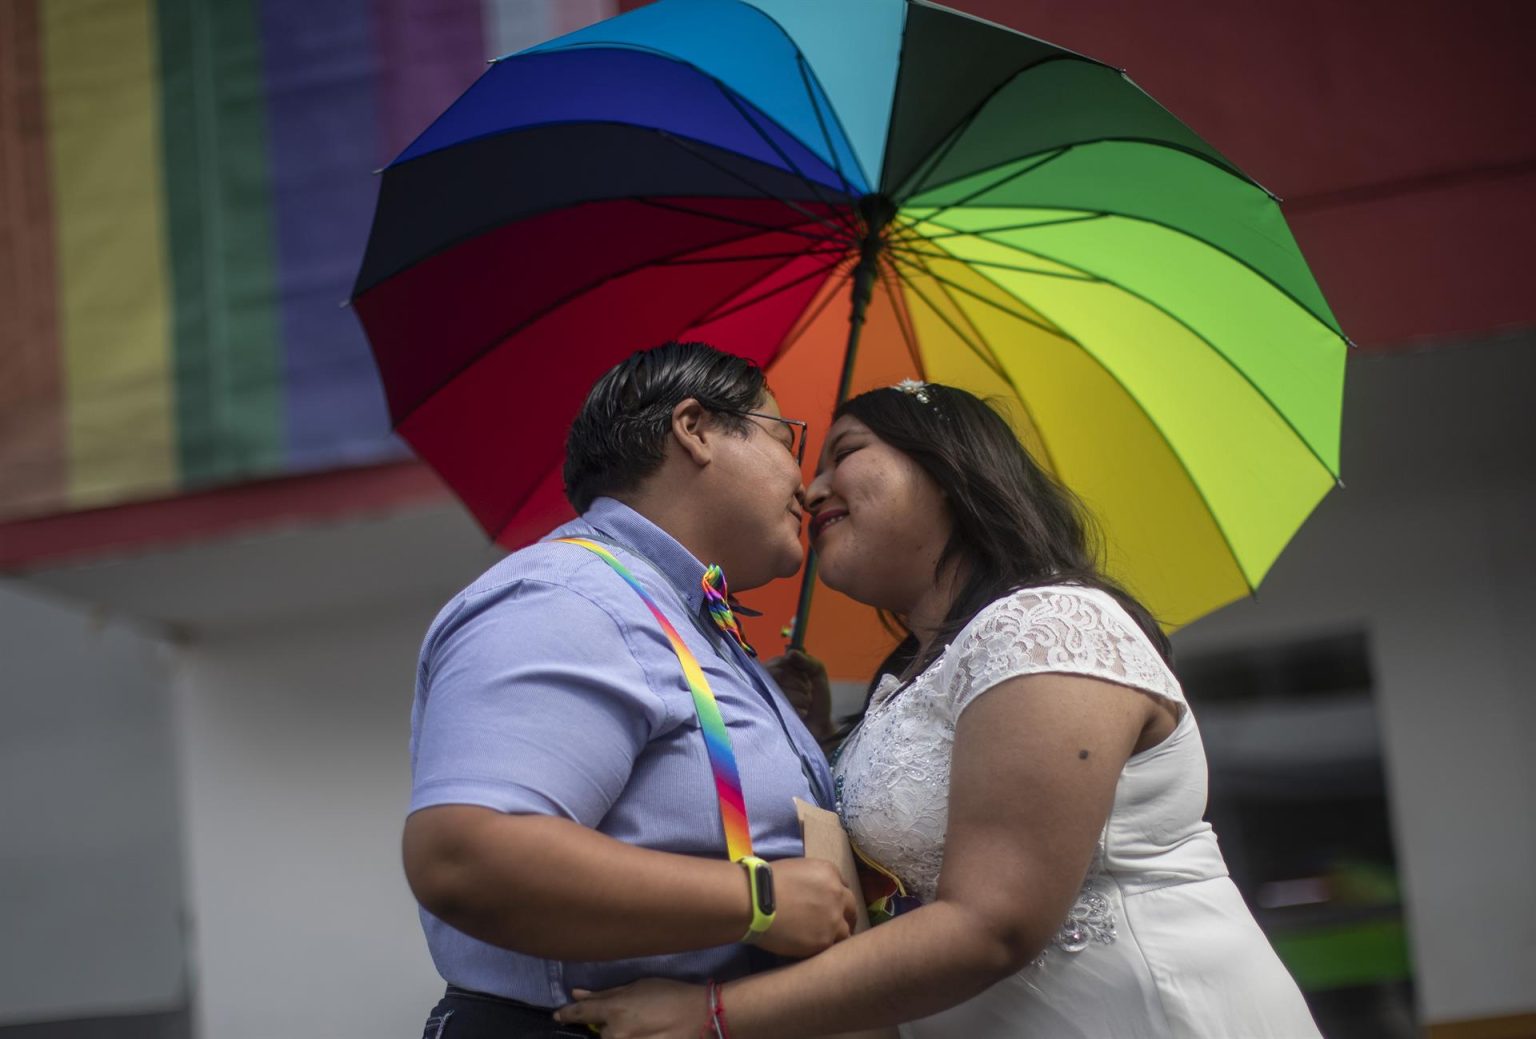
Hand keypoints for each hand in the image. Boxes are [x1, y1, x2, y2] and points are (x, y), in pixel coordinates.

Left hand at [554, 979, 705, 1038]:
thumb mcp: (638, 986)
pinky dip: (635, 1037)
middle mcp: (616, 1034)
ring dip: (624, 1035)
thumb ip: (606, 994)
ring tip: (646, 1026)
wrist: (702, 1016)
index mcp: (614, 1010)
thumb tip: (577, 994)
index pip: (580, 1013)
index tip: (558, 1015)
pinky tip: (650, 1031)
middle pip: (602, 1033)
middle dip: (611, 1027)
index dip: (566, 1014)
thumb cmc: (671, 994)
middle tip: (634, 1018)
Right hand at [754, 857, 856, 957]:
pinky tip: (814, 950)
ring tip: (823, 942)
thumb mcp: (796, 870)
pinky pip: (832, 947)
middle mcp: (837, 893)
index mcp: (829, 872)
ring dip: (837, 935)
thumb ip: (812, 882)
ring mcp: (834, 918)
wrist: (755, 901)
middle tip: (835, 927)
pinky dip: (824, 948)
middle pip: (851, 908)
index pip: (843, 887)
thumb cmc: (765, 881)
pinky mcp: (825, 940)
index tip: (829, 907)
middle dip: (845, 917)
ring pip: (846, 931)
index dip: (836, 898)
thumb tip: (811, 895)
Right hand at [767, 649, 834, 740]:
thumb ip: (807, 660)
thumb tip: (791, 653)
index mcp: (776, 669)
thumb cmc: (817, 698)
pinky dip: (799, 711)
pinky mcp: (769, 715)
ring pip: (783, 691)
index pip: (782, 661)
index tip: (806, 679)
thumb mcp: (817, 672)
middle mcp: (767, 682)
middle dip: (802, 686)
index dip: (798, 671)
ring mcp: (766, 699)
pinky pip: (785, 707)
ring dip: (802, 699)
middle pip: (781, 675)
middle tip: (807, 694)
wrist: (821, 726)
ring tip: (804, 706)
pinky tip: (800, 716)